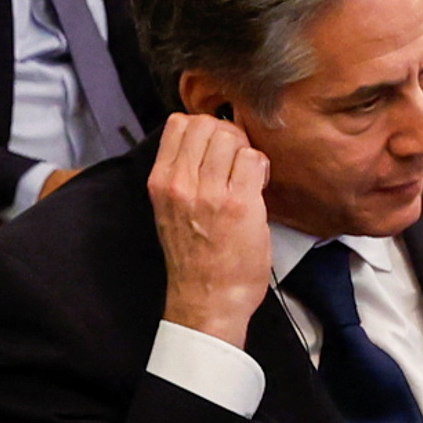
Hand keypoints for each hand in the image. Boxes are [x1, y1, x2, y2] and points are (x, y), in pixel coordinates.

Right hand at [150, 109, 273, 345]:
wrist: (208, 299)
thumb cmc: (195, 259)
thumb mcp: (171, 209)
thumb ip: (182, 174)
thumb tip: (206, 143)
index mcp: (161, 182)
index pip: (178, 124)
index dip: (204, 128)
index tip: (216, 148)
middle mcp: (180, 183)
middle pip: (206, 124)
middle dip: (228, 135)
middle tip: (236, 160)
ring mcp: (209, 193)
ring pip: (230, 136)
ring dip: (245, 150)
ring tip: (247, 175)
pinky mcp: (239, 204)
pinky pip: (253, 158)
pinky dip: (261, 166)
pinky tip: (258, 186)